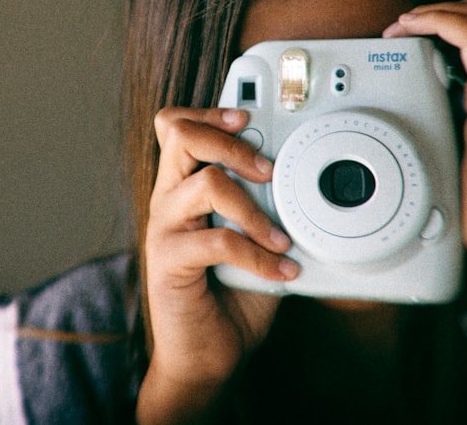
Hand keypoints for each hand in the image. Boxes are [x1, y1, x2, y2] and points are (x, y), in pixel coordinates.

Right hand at [137, 107, 298, 422]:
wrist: (206, 356)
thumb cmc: (231, 296)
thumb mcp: (255, 240)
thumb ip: (267, 208)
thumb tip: (304, 184)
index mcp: (182, 187)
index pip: (177, 127)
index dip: (208, 111)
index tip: (246, 116)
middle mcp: (167, 199)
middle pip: (180, 135)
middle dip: (230, 140)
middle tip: (267, 168)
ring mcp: (163, 228)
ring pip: (204, 183)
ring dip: (254, 207)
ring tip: (280, 234)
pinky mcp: (168, 262)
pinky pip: (217, 241)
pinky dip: (258, 254)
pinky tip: (282, 269)